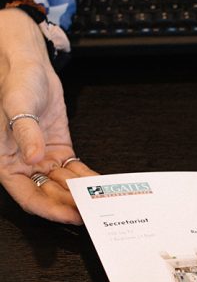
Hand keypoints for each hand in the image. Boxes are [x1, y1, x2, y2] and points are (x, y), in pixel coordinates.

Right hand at [0, 8, 96, 222]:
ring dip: (80, 194)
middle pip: (49, 195)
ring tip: (101, 201)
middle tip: (93, 211)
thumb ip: (26, 133)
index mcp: (7, 163)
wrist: (29, 66)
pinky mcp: (58, 150)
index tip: (71, 215)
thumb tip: (32, 158)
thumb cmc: (14, 84)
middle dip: (70, 204)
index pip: (29, 197)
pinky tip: (102, 184)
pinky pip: (73, 169)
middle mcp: (24, 165)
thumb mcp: (17, 106)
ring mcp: (42, 159)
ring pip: (64, 185)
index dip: (50, 209)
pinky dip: (87, 178)